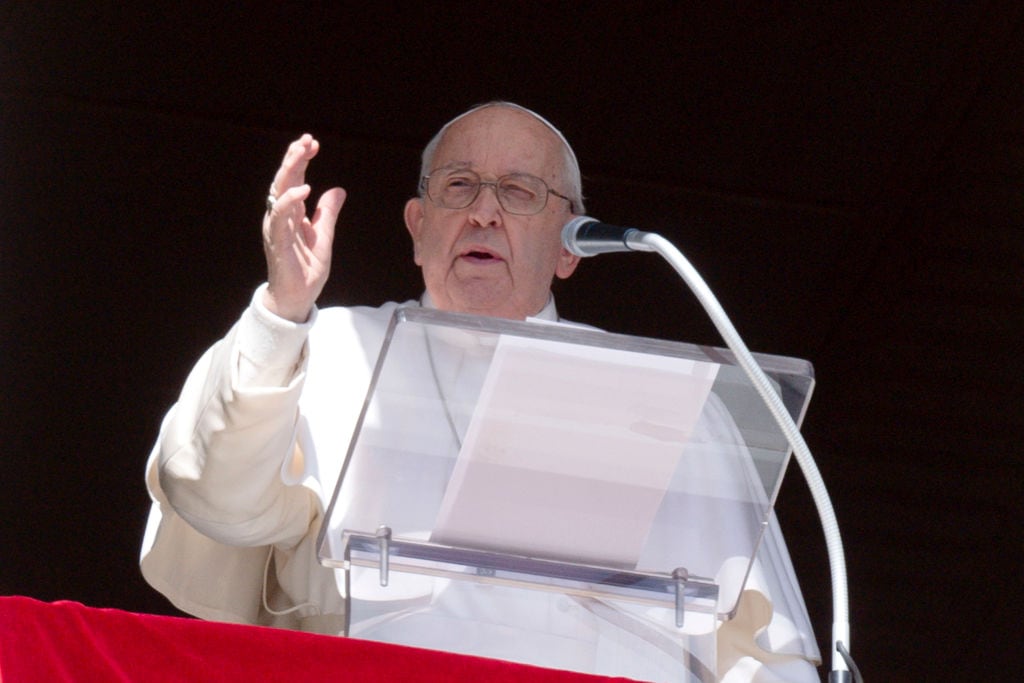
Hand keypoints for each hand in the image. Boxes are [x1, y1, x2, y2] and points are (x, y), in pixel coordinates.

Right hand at [262, 134, 345, 321]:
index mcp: (291, 213)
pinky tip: (304, 189)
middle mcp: (281, 217)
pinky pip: (280, 217)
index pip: (294, 179)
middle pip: (284, 180)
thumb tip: (338, 190)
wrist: (298, 298)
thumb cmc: (306, 269)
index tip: (313, 143)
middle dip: (294, 157)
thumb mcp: (324, 237)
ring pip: (279, 191)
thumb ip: (327, 214)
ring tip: (303, 152)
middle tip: (307, 140)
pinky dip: (290, 201)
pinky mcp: (278, 242)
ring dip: (290, 170)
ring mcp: (277, 228)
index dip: (301, 160)